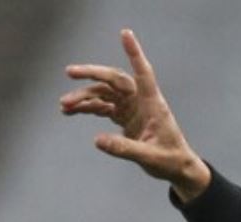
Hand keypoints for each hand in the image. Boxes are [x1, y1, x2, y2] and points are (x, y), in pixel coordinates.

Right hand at [60, 29, 209, 201]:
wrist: (176, 169)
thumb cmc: (170, 160)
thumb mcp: (149, 157)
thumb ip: (124, 149)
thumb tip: (97, 140)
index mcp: (152, 104)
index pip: (143, 73)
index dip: (134, 53)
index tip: (125, 34)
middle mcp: (141, 101)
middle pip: (114, 79)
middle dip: (91, 74)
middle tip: (69, 72)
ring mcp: (132, 108)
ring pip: (104, 94)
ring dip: (84, 97)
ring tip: (64, 106)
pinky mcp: (125, 117)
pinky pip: (102, 107)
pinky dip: (87, 108)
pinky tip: (71, 112)